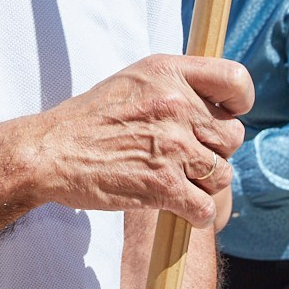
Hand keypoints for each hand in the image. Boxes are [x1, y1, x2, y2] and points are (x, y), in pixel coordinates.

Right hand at [27, 55, 248, 228]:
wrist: (49, 152)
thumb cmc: (88, 119)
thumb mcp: (133, 82)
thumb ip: (174, 85)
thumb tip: (216, 102)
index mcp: (168, 73)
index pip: (236, 80)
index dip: (240, 102)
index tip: (227, 113)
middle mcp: (175, 105)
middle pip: (232, 135)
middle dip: (214, 150)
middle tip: (187, 157)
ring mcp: (172, 147)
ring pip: (222, 174)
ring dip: (205, 184)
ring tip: (177, 182)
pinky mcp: (163, 187)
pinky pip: (205, 208)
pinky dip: (196, 214)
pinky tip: (180, 209)